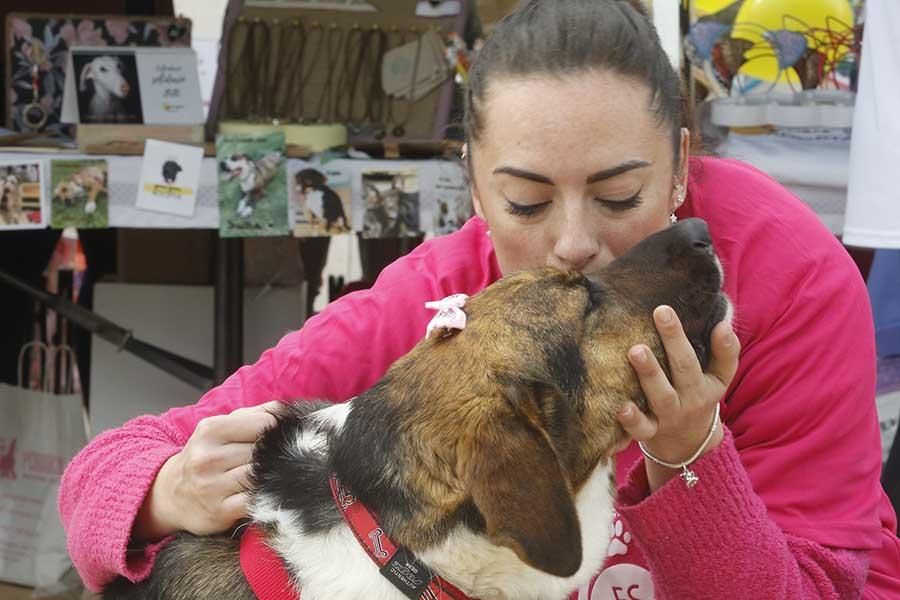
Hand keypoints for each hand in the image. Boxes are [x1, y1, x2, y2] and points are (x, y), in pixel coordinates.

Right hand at [134, 401, 280, 540]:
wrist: (170, 495)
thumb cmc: (205, 456)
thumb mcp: (220, 428)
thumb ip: (254, 414)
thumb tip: (286, 409)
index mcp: (211, 430)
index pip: (264, 424)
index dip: (278, 431)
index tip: (279, 438)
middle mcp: (208, 457)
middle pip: (264, 451)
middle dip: (274, 455)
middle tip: (276, 459)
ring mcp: (212, 486)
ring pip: (260, 475)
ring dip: (271, 475)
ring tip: (268, 474)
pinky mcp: (219, 511)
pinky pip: (255, 500)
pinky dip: (264, 495)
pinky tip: (262, 491)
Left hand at [618, 305, 739, 491]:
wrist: (687, 444)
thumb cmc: (697, 396)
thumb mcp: (718, 379)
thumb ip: (724, 351)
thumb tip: (723, 323)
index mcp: (707, 383)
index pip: (713, 358)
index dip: (712, 339)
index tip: (673, 308)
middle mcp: (690, 399)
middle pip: (685, 369)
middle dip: (674, 340)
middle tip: (661, 313)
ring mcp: (669, 416)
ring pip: (662, 396)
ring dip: (650, 373)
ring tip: (636, 350)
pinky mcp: (650, 433)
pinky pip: (642, 429)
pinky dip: (632, 421)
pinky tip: (621, 407)